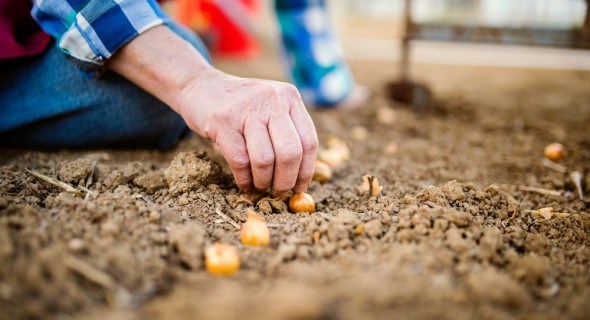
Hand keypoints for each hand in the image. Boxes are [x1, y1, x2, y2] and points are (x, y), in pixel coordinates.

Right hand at [177, 70, 318, 195]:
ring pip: (265, 160)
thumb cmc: (240, 106)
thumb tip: (301, 178)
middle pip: (290, 153)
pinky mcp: (222, 121)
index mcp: (289, 97)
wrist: (199, 85)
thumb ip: (287, 131)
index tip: (299, 188)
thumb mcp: (269, 107)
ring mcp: (246, 108)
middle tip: (278, 192)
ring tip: (259, 186)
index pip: (309, 142)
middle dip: (285, 181)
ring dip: (263, 182)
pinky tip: (244, 183)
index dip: (306, 171)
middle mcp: (272, 99)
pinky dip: (244, 179)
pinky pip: (240, 161)